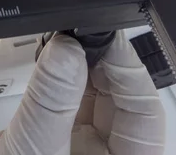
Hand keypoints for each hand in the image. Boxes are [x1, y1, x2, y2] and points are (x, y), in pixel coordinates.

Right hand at [0, 31, 164, 154]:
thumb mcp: (32, 153)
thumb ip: (51, 102)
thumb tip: (67, 51)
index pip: (143, 116)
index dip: (128, 74)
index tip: (106, 40)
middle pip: (122, 103)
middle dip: (104, 64)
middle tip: (84, 33)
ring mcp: (81, 149)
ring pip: (94, 97)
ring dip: (82, 65)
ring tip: (68, 39)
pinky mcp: (54, 137)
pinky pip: (65, 99)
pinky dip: (59, 75)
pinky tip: (54, 56)